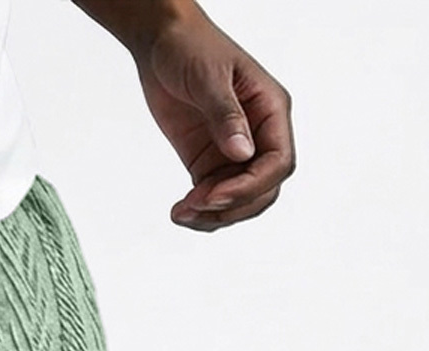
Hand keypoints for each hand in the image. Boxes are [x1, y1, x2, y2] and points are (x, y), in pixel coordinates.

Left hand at [131, 9, 294, 229]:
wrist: (162, 43)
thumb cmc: (191, 46)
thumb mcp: (209, 77)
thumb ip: (226, 115)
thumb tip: (243, 152)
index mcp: (270, 110)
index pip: (278, 163)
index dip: (250, 186)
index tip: (214, 195)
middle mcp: (257, 135)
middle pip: (262, 190)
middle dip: (232, 207)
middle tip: (196, 206)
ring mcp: (232, 152)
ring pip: (238, 201)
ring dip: (214, 216)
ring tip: (182, 212)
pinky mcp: (208, 162)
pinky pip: (213, 198)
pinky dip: (199, 212)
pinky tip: (180, 211)